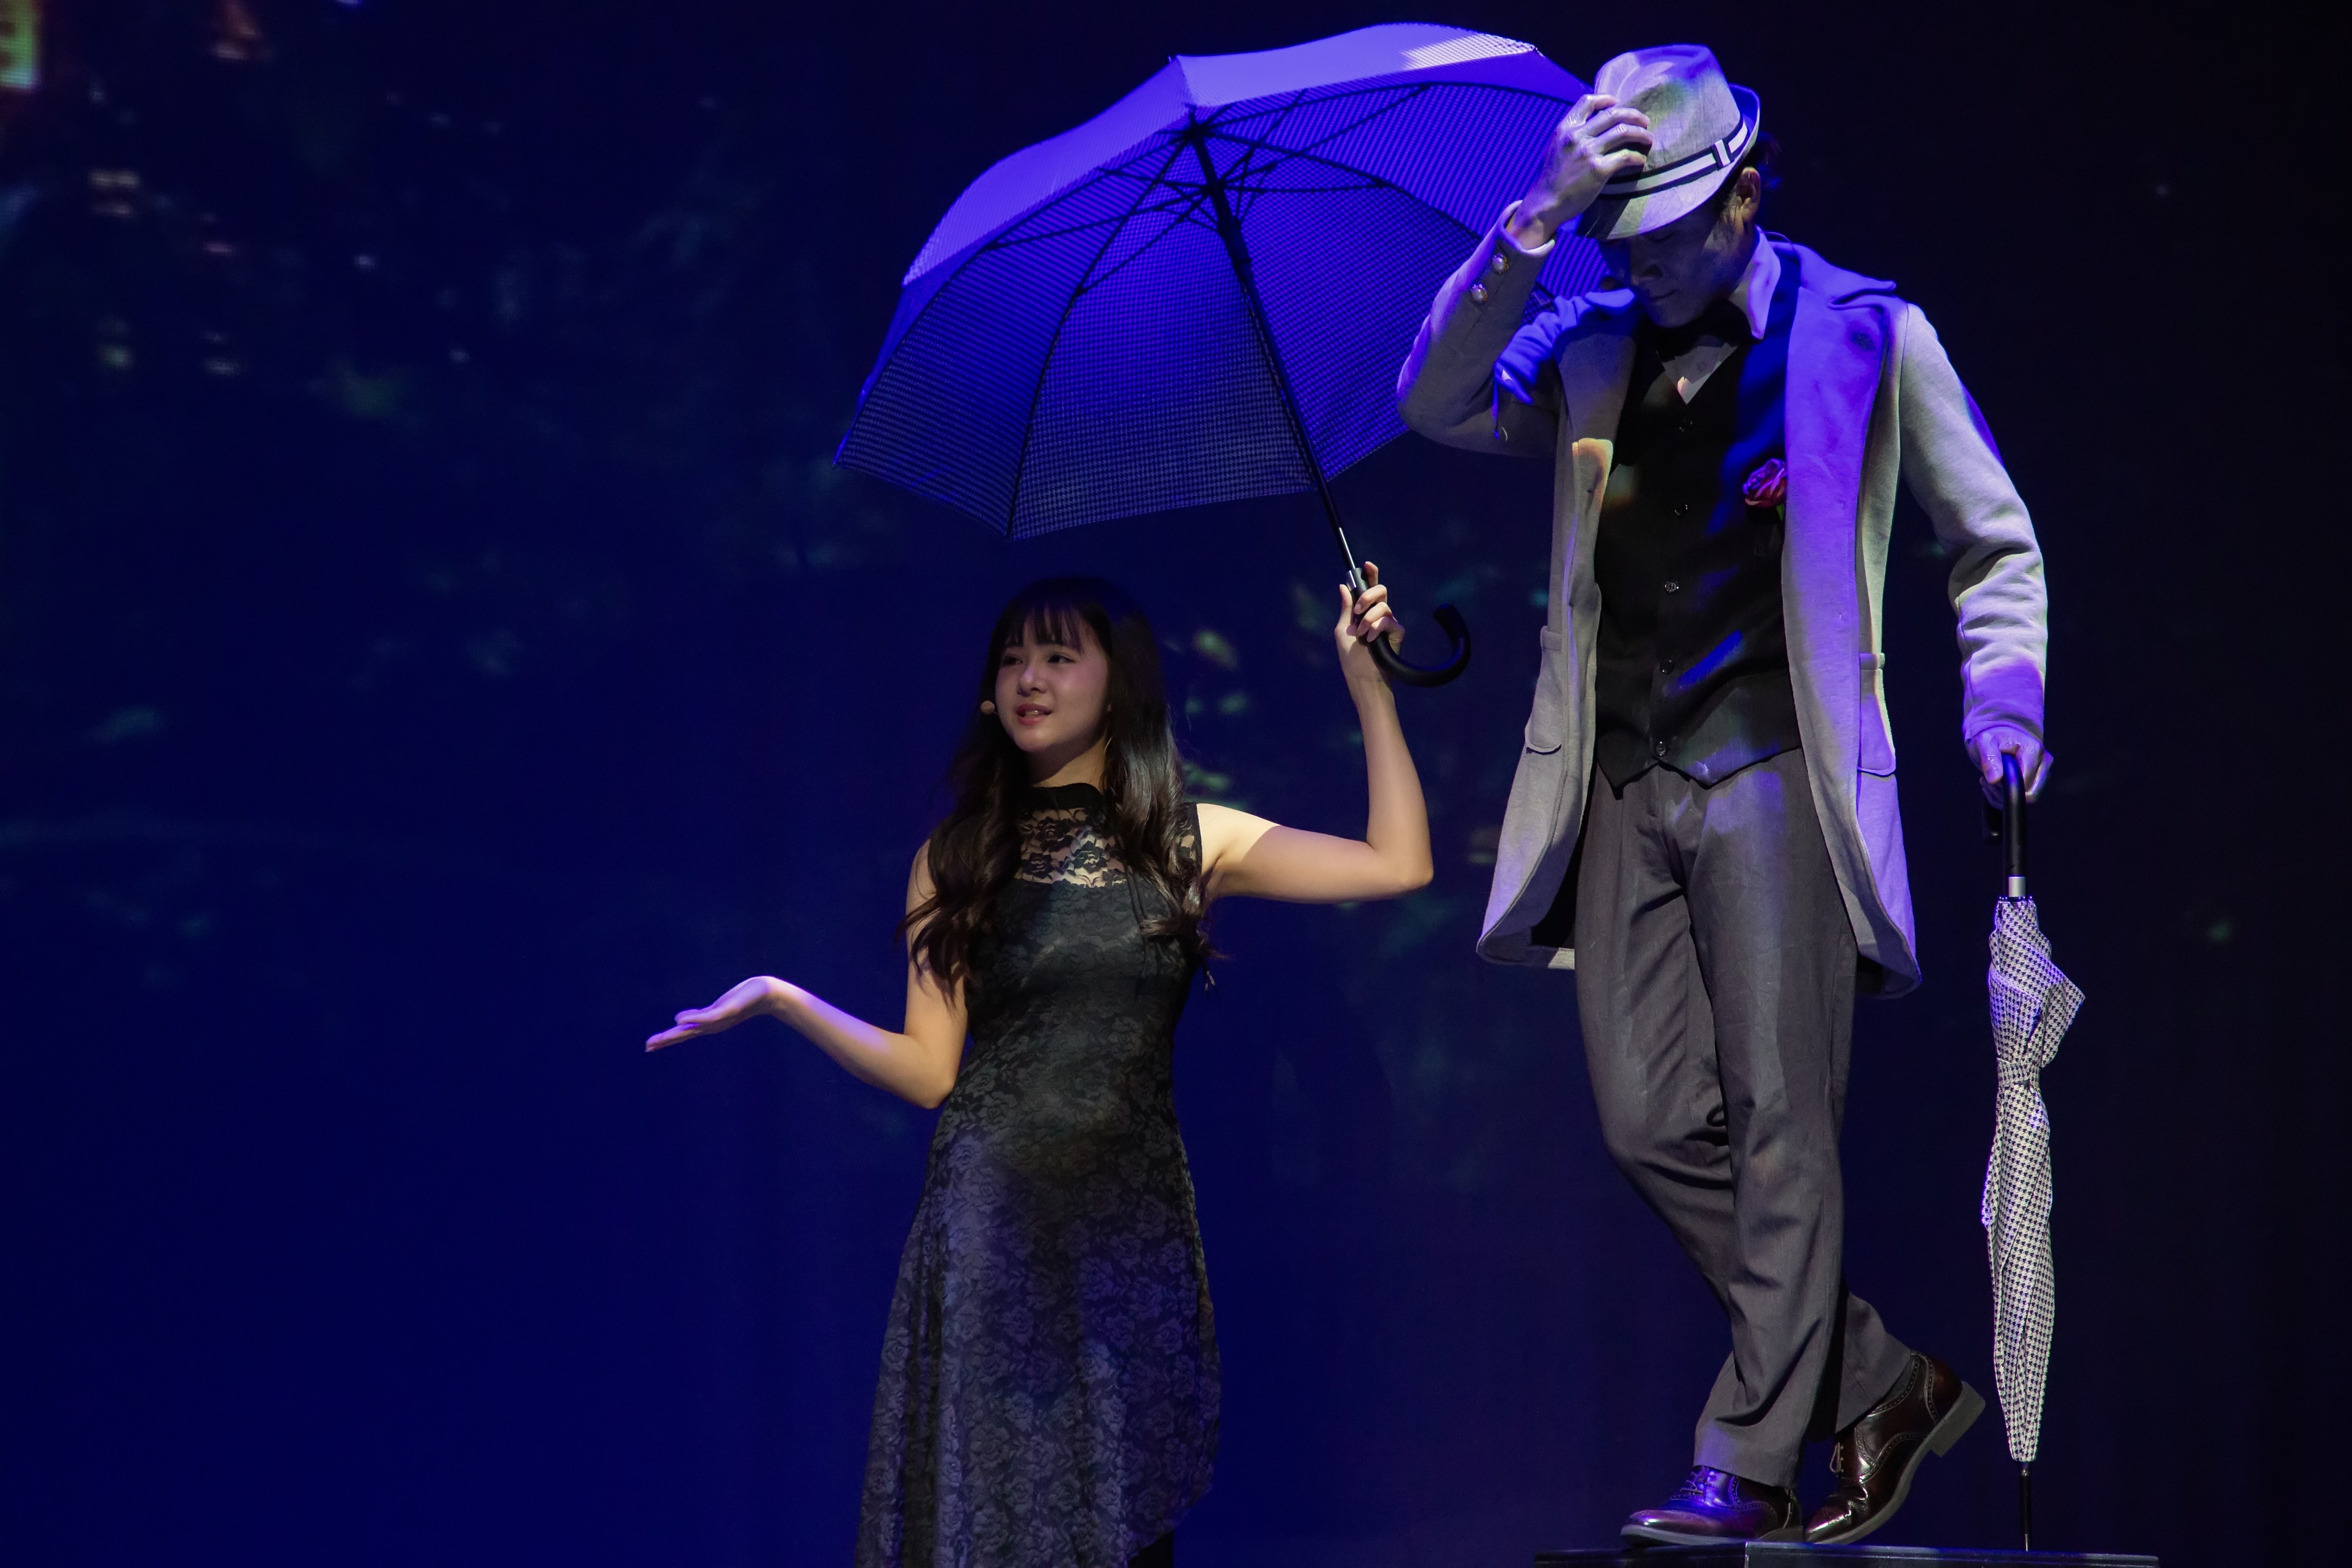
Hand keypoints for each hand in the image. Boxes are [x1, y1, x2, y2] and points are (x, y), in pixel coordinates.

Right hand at [647, 975, 788, 1050]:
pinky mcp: (727, 1012)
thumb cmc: (744, 998)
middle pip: (684, 1034)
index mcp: (708, 1024)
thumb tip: (680, 1020)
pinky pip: (707, 1016)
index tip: (649, 1046)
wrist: (768, 994)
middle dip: (665, 1040)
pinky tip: (678, 1019)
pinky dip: (693, 1018)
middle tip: (648, 1046)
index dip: (666, 1038)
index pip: (683, 1032)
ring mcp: (719, 1020)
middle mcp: (712, 1025)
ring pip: (693, 1028)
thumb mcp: (718, 1008)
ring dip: (675, 1032)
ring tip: (659, 1037)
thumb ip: (701, 1015)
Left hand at [1334, 561, 1401, 688]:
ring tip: (1363, 635)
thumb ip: (1346, 608)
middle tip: (1359, 610)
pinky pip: (1388, 620)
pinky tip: (1372, 640)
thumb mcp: (1342, 630)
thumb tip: (1343, 586)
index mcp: (1364, 612)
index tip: (1366, 564)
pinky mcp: (1397, 632)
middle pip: (1381, 590)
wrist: (1362, 677)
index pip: (1369, 589)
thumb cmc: (1351, 657)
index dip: (1371, 575)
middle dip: (1368, 595)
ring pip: (1383, 606)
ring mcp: (1388, 623)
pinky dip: (1377, 628)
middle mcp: (1378, 615)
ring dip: (1369, 619)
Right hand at [1505, 93, 1652, 249]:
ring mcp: (1588, 152)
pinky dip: (1637, 157)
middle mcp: (1576, 136)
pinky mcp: (1598, 169)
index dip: (1606, 99)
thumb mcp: (1555, 149)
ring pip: (1623, 131)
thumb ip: (1570, 137)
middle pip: (1613, 114)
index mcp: (1565, 129)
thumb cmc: (1551, 180)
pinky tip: (1640, 161)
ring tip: (1649, 139)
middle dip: (1634, 115)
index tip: (1618, 103)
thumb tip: (1590, 129)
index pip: (1587, 102)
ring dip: (1641, 133)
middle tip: (1645, 122)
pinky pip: (1625, 156)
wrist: (1544, 205)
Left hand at [1970, 725, 2050, 804]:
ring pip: (2028, 798)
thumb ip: (1989, 759)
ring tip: (1991, 781)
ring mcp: (2044, 771)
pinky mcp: (2040, 780)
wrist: (1999, 735)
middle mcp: (2044, 761)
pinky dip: (2007, 797)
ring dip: (2004, 796)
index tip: (1990, 779)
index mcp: (2033, 750)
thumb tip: (1995, 779)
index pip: (2024, 783)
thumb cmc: (1992, 738)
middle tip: (1988, 781)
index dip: (2005, 787)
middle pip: (2030, 794)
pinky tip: (1997, 785)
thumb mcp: (1984, 743)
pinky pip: (2026, 798)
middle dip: (2005, 794)